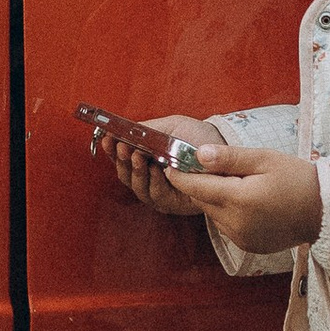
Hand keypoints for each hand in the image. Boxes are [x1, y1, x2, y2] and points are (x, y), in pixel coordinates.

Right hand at [98, 119, 229, 214]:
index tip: (106, 138)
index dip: (110, 149)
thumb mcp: (171, 126)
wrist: (223, 151)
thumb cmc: (197, 137)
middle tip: (121, 147)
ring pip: (136, 186)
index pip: (120, 156)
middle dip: (121, 159)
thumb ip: (148, 129)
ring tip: (137, 155)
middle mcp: (148, 176)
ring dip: (135, 170)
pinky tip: (156, 170)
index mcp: (144, 156)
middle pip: (124, 173)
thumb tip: (123, 130)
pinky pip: (157, 196)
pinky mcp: (171, 203)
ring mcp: (158, 191)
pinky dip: (154, 183)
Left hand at [166, 141, 324, 248]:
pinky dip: (227, 212)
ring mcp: (241, 238)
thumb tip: (198, 155)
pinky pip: (225, 225)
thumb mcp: (263, 159)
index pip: (195, 187)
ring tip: (235, 182)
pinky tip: (246, 200)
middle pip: (202, 200)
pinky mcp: (247, 246)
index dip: (179, 175)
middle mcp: (236, 223)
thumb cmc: (297, 178)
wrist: (324, 211)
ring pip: (213, 213)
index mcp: (239, 199)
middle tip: (206, 165)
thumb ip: (228, 158)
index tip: (170, 162)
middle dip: (199, 183)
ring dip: (214, 198)